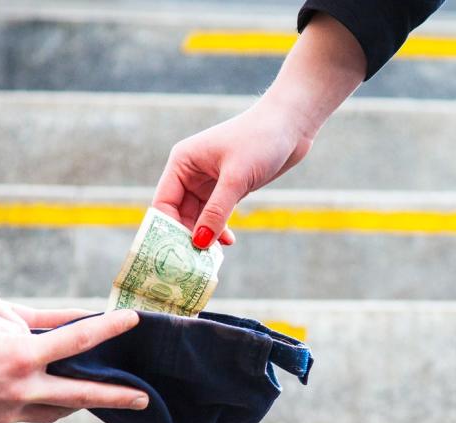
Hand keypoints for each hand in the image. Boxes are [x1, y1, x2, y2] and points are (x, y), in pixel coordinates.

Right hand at [0, 308, 146, 422]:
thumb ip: (11, 326)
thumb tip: (30, 340)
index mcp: (22, 357)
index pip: (78, 339)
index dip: (108, 328)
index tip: (132, 320)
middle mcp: (22, 390)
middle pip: (81, 394)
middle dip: (116, 395)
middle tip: (143, 397)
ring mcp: (8, 414)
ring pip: (53, 410)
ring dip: (74, 402)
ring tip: (90, 396)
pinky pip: (20, 414)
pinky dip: (31, 404)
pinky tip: (27, 395)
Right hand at [152, 12, 364, 248]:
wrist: (291, 125)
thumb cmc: (260, 139)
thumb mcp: (236, 178)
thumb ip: (217, 212)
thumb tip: (200, 243)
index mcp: (182, 163)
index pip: (164, 203)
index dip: (165, 230)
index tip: (171, 255)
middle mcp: (190, 173)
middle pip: (179, 214)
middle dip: (186, 238)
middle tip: (193, 264)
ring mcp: (209, 182)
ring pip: (198, 218)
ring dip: (204, 237)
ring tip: (211, 259)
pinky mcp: (228, 188)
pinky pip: (216, 216)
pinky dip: (219, 230)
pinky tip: (228, 242)